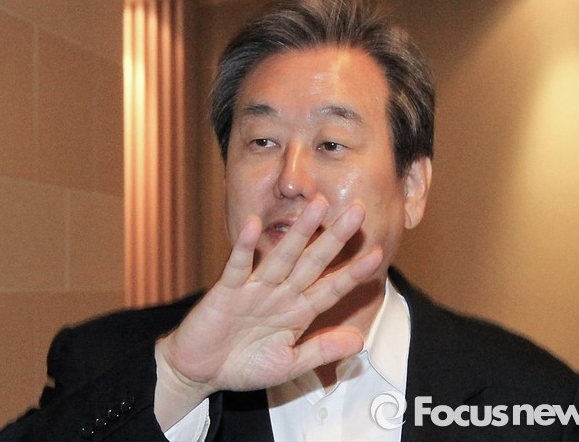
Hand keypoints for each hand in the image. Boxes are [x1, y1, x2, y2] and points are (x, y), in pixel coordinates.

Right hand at [154, 198, 382, 427]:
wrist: (201, 371)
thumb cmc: (243, 366)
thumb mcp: (288, 364)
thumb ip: (320, 351)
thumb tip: (359, 342)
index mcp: (297, 311)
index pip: (330, 288)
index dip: (353, 272)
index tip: (377, 254)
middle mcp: (280, 294)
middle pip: (312, 262)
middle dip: (334, 238)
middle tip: (358, 211)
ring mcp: (253, 289)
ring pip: (281, 256)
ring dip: (298, 232)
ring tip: (317, 206)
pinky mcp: (226, 291)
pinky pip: (237, 266)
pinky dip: (244, 247)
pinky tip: (252, 224)